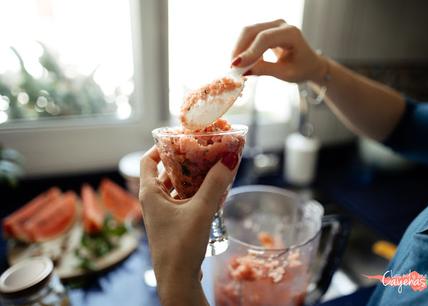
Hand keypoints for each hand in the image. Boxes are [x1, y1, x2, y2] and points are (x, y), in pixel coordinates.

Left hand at [139, 146, 237, 305]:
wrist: (177, 281)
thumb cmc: (181, 245)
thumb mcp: (201, 210)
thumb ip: (215, 183)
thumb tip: (231, 157)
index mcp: (150, 193)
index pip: (148, 160)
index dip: (161, 146)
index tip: (180, 138)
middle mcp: (153, 201)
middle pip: (165, 172)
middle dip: (183, 160)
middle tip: (202, 150)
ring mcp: (163, 214)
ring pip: (175, 187)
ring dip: (191, 177)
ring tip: (210, 167)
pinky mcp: (173, 224)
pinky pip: (183, 200)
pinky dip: (195, 193)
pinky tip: (212, 191)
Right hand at [231, 19, 325, 82]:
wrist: (310, 63)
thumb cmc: (302, 69)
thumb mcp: (285, 74)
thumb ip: (265, 70)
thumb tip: (244, 71)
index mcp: (291, 33)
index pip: (265, 38)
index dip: (249, 52)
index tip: (237, 66)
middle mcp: (280, 24)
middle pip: (252, 31)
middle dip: (239, 49)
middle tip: (232, 68)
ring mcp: (272, 25)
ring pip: (248, 32)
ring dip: (239, 49)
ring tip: (237, 67)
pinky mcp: (266, 29)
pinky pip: (250, 36)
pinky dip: (244, 49)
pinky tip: (244, 62)